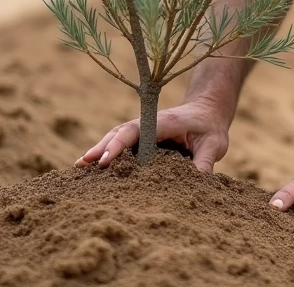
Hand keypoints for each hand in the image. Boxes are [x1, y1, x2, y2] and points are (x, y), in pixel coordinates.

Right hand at [75, 98, 231, 171]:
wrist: (208, 111)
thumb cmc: (210, 126)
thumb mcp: (214, 143)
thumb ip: (205, 161)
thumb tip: (198, 182)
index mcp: (164, 122)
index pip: (136, 131)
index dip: (119, 145)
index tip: (104, 161)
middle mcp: (149, 124)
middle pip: (120, 133)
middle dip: (101, 148)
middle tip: (81, 164)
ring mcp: (144, 131)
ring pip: (117, 138)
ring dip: (100, 150)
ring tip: (79, 167)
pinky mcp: (143, 140)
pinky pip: (123, 146)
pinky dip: (108, 154)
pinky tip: (93, 169)